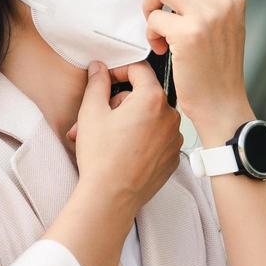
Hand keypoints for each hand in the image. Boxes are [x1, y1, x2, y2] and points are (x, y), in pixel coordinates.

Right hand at [67, 60, 181, 214]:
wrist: (111, 197)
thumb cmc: (102, 157)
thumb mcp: (91, 112)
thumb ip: (97, 83)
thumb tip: (99, 69)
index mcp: (152, 99)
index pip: (140, 70)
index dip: (119, 71)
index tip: (107, 79)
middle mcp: (170, 116)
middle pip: (143, 96)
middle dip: (118, 104)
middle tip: (95, 119)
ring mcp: (174, 138)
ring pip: (149, 118)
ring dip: (128, 122)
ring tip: (104, 139)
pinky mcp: (173, 157)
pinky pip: (157, 138)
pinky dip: (141, 139)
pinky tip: (122, 151)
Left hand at [140, 0, 251, 129]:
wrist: (222, 104)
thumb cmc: (216, 66)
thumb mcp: (224, 23)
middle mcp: (224, 0)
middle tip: (153, 5)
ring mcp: (208, 16)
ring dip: (149, 4)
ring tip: (155, 27)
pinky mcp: (189, 34)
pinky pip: (154, 17)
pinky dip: (150, 32)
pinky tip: (159, 48)